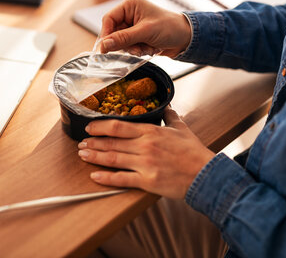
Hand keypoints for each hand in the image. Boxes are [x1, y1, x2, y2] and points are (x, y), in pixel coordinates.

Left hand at [77, 107, 214, 198]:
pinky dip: (106, 177)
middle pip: (112, 142)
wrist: (205, 174)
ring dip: (95, 157)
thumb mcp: (182, 129)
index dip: (100, 126)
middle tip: (81, 143)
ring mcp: (144, 164)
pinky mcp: (147, 181)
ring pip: (113, 158)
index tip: (90, 127)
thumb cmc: (194, 152)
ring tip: (83, 156)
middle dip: (93, 143)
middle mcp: (145, 146)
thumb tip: (166, 106)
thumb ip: (170, 116)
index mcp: (151, 131)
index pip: (119, 125)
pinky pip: (121, 179)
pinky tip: (95, 176)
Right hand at [99, 0, 191, 57]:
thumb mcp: (145, 32)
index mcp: (130, 4)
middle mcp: (129, 13)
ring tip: (147, 48)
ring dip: (133, 48)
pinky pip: (129, 46)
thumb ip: (123, 39)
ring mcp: (133, 25)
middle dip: (125, 44)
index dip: (106, 35)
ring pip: (121, 42)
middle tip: (136, 49)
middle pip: (114, 32)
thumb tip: (103, 45)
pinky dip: (138, 50)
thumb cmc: (170, 28)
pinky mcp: (137, 35)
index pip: (109, 19)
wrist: (186, 38)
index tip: (104, 49)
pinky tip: (150, 48)